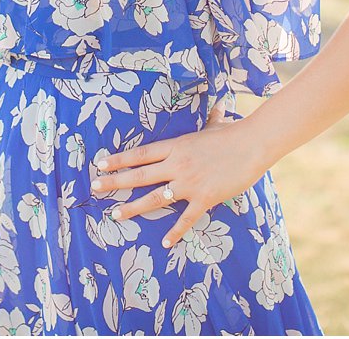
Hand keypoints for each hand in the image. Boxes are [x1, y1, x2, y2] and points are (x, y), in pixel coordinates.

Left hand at [90, 114, 271, 247]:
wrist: (253, 143)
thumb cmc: (234, 133)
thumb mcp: (214, 126)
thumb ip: (210, 120)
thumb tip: (217, 107)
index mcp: (176, 145)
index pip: (141, 154)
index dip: (119, 159)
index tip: (101, 163)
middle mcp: (177, 164)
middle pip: (139, 175)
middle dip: (115, 182)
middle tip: (95, 187)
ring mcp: (189, 182)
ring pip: (154, 197)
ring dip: (133, 207)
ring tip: (116, 214)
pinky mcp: (204, 198)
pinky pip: (186, 218)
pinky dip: (175, 231)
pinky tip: (165, 242)